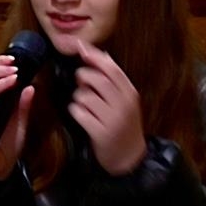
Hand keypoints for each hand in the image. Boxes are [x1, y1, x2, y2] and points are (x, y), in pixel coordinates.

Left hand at [69, 43, 147, 175]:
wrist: (130, 158)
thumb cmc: (124, 125)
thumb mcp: (125, 101)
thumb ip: (114, 80)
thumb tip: (100, 55)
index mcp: (130, 93)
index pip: (111, 68)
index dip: (93, 56)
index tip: (79, 46)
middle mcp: (123, 104)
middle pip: (96, 79)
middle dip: (83, 77)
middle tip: (82, 83)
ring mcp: (113, 120)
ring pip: (85, 96)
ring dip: (78, 98)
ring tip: (84, 104)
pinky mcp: (101, 134)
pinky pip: (79, 113)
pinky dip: (75, 112)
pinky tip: (81, 116)